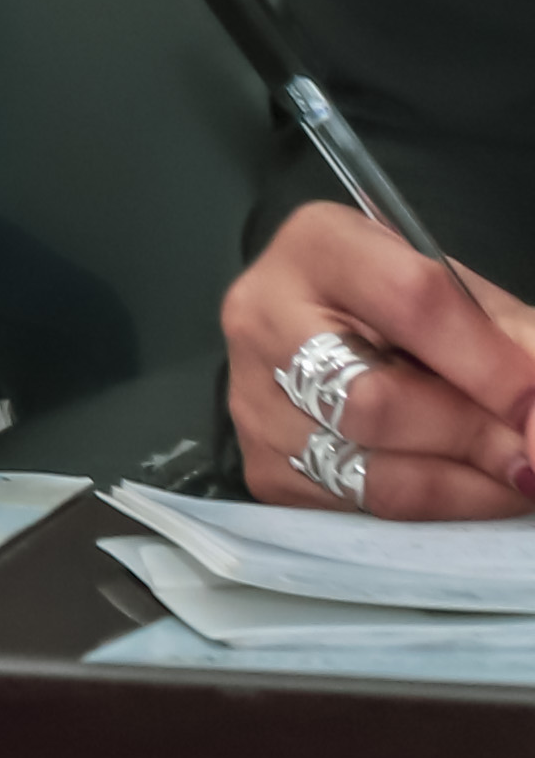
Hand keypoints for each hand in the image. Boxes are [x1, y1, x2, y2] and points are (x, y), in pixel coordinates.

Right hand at [225, 202, 534, 516]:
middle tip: (529, 455)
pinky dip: (431, 511)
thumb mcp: (474, 306)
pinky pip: (361, 512)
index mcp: (319, 245)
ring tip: (506, 473)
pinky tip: (458, 484)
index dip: (490, 365)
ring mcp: (251, 396)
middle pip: (373, 399)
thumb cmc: (418, 315)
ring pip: (369, 471)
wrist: (349, 340)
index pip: (408, 301)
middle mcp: (262, 314)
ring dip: (463, 485)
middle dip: (474, 437)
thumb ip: (520, 350)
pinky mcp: (262, 467)